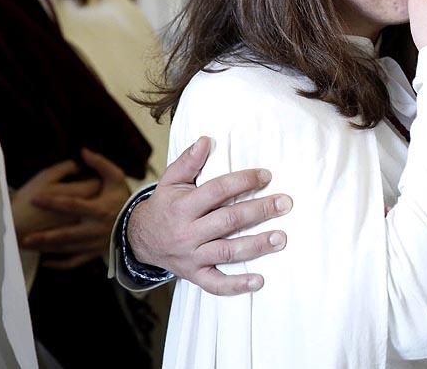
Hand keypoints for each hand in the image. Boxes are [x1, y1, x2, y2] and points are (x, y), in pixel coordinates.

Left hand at [24, 149, 131, 268]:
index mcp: (99, 209)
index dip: (53, 202)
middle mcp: (96, 229)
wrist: (142, 221)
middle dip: (45, 237)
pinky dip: (61, 264)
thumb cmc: (125, 198)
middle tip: (25, 237)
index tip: (36, 198)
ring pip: (68, 249)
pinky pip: (76, 261)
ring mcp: (95, 243)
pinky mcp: (95, 253)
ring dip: (47, 249)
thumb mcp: (116, 178)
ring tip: (29, 246)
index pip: (73, 205)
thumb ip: (100, 164)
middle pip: (67, 234)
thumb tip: (83, 151)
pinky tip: (46, 261)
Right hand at [127, 137, 293, 294]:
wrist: (141, 241)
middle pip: (229, 220)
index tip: (266, 176)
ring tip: (281, 238)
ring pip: (227, 251)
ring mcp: (192, 256)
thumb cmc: (164, 206)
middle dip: (260, 211)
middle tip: (285, 203)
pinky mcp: (195, 275)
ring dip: (256, 245)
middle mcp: (188, 232)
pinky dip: (237, 285)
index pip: (217, 191)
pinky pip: (216, 284)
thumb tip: (206, 140)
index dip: (243, 182)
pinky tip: (260, 281)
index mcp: (183, 206)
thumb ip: (188, 161)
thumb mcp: (170, 181)